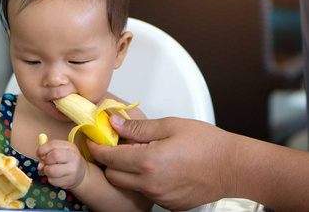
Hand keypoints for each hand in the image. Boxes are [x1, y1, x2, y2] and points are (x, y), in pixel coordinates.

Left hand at [37, 140, 88, 189]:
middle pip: (54, 156)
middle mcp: (73, 157)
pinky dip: (50, 179)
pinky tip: (56, 176)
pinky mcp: (69, 181)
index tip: (38, 153)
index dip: (42, 149)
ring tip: (51, 170)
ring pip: (51, 170)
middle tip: (47, 163)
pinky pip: (52, 181)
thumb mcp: (61, 151)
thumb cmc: (67, 160)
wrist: (82, 174)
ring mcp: (72, 170)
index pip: (53, 144)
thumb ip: (48, 153)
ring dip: (46, 171)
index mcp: (70, 146)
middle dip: (46, 160)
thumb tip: (40, 165)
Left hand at [88, 116, 236, 210]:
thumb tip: (114, 122)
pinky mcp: (168, 204)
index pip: (109, 157)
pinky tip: (156, 168)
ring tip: (139, 155)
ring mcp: (159, 197)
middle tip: (117, 145)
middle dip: (110, 161)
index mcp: (148, 162)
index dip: (97, 146)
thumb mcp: (170, 125)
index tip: (93, 139)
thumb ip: (138, 126)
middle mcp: (150, 184)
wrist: (234, 167)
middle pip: (113, 175)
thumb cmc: (207, 144)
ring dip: (126, 172)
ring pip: (128, 186)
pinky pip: (145, 193)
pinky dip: (143, 181)